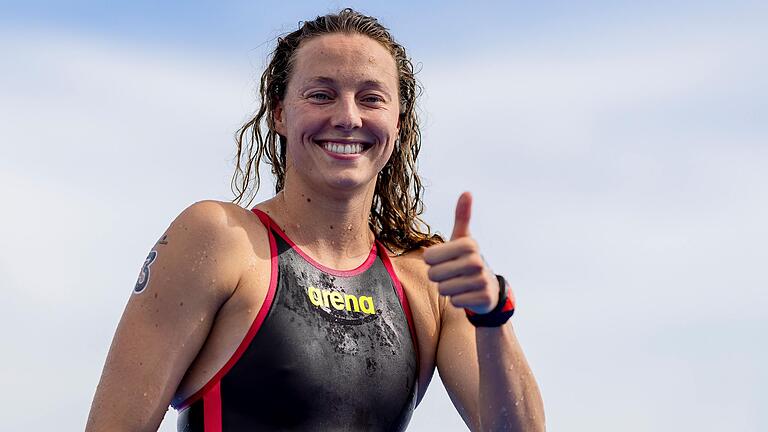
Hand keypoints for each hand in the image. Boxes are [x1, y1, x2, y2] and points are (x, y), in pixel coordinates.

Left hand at [423, 192, 499, 313]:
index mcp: (468, 244)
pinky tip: (467, 294)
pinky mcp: (483, 298)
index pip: (429, 257)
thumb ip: (462, 217)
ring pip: (443, 289)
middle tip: (451, 274)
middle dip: (438, 277)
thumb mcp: (463, 238)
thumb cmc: (467, 260)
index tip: (444, 259)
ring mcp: (482, 280)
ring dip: (447, 289)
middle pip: (434, 275)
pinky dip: (457, 300)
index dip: (431, 261)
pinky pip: (455, 301)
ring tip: (459, 283)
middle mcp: (477, 260)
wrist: (489, 287)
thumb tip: (467, 192)